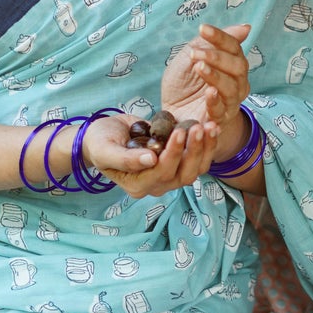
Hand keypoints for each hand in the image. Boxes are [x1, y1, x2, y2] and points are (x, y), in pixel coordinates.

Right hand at [77, 112, 219, 199]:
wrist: (105, 135)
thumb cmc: (100, 142)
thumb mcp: (104, 150)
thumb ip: (125, 158)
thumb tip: (150, 160)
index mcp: (138, 185)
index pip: (161, 173)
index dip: (172, 154)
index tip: (179, 131)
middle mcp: (157, 185)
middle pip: (183, 175)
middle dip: (193, 151)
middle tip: (198, 127)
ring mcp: (170, 176)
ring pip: (195, 169)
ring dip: (205, 149)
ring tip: (210, 126)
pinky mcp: (179, 163)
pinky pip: (198, 159)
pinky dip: (207, 145)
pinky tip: (213, 128)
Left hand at [161, 23, 250, 135]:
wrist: (171, 110)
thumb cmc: (183, 82)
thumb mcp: (191, 57)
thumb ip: (214, 42)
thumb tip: (246, 27)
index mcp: (231, 64)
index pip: (233, 47)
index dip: (220, 37)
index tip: (202, 29)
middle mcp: (237, 82)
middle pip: (238, 67)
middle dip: (217, 57)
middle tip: (195, 53)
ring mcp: (230, 101)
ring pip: (232, 88)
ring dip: (215, 76)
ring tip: (198, 67)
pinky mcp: (219, 119)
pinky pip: (221, 110)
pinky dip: (215, 100)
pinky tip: (208, 92)